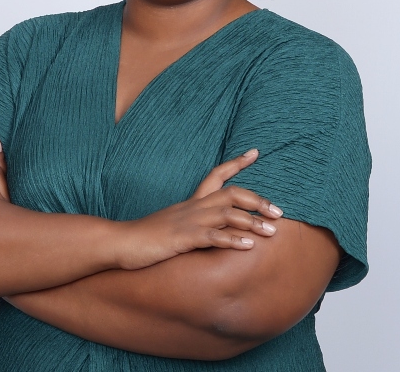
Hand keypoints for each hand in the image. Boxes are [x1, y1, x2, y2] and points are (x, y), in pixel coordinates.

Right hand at [114, 149, 283, 269]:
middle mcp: (192, 207)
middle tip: (280, 211)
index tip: (255, 152)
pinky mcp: (182, 239)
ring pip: (226, 214)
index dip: (236, 163)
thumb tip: (209, 227)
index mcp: (190, 202)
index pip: (215, 175)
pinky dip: (231, 240)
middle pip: (230, 193)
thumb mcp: (172, 224)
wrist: (120, 242)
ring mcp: (187, 221)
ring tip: (272, 231)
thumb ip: (191, 222)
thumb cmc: (146, 236)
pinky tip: (248, 246)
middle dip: (257, 200)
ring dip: (252, 222)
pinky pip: (211, 237)